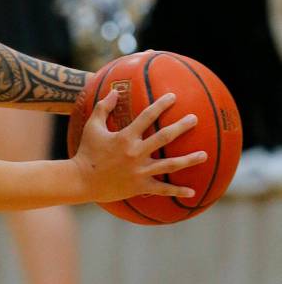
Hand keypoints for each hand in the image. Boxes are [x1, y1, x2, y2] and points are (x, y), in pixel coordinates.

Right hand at [73, 90, 206, 201]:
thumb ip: (104, 108)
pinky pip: (162, 189)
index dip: (161, 105)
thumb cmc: (86, 152)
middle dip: (181, 126)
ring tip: (204, 155)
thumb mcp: (92, 127)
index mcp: (125, 137)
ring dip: (188, 160)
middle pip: (164, 137)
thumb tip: (114, 91)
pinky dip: (177, 191)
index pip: (147, 117)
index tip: (173, 97)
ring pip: (170, 164)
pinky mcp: (140, 186)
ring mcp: (139, 171)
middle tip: (195, 119)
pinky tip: (192, 192)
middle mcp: (135, 153)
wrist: (80, 180)